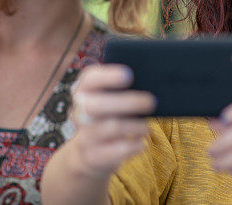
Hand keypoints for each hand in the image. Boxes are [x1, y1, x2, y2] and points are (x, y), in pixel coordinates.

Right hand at [68, 64, 156, 179]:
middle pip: (98, 104)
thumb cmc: (107, 118)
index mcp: (84, 92)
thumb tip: (151, 82)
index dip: (107, 76)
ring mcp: (85, 136)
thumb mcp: (107, 101)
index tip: (129, 75)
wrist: (88, 155)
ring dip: (136, 125)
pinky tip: (141, 142)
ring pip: (112, 127)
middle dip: (128, 102)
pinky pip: (116, 150)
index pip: (90, 78)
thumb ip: (121, 90)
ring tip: (147, 127)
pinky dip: (133, 146)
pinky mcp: (94, 156)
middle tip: (151, 102)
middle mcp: (80, 112)